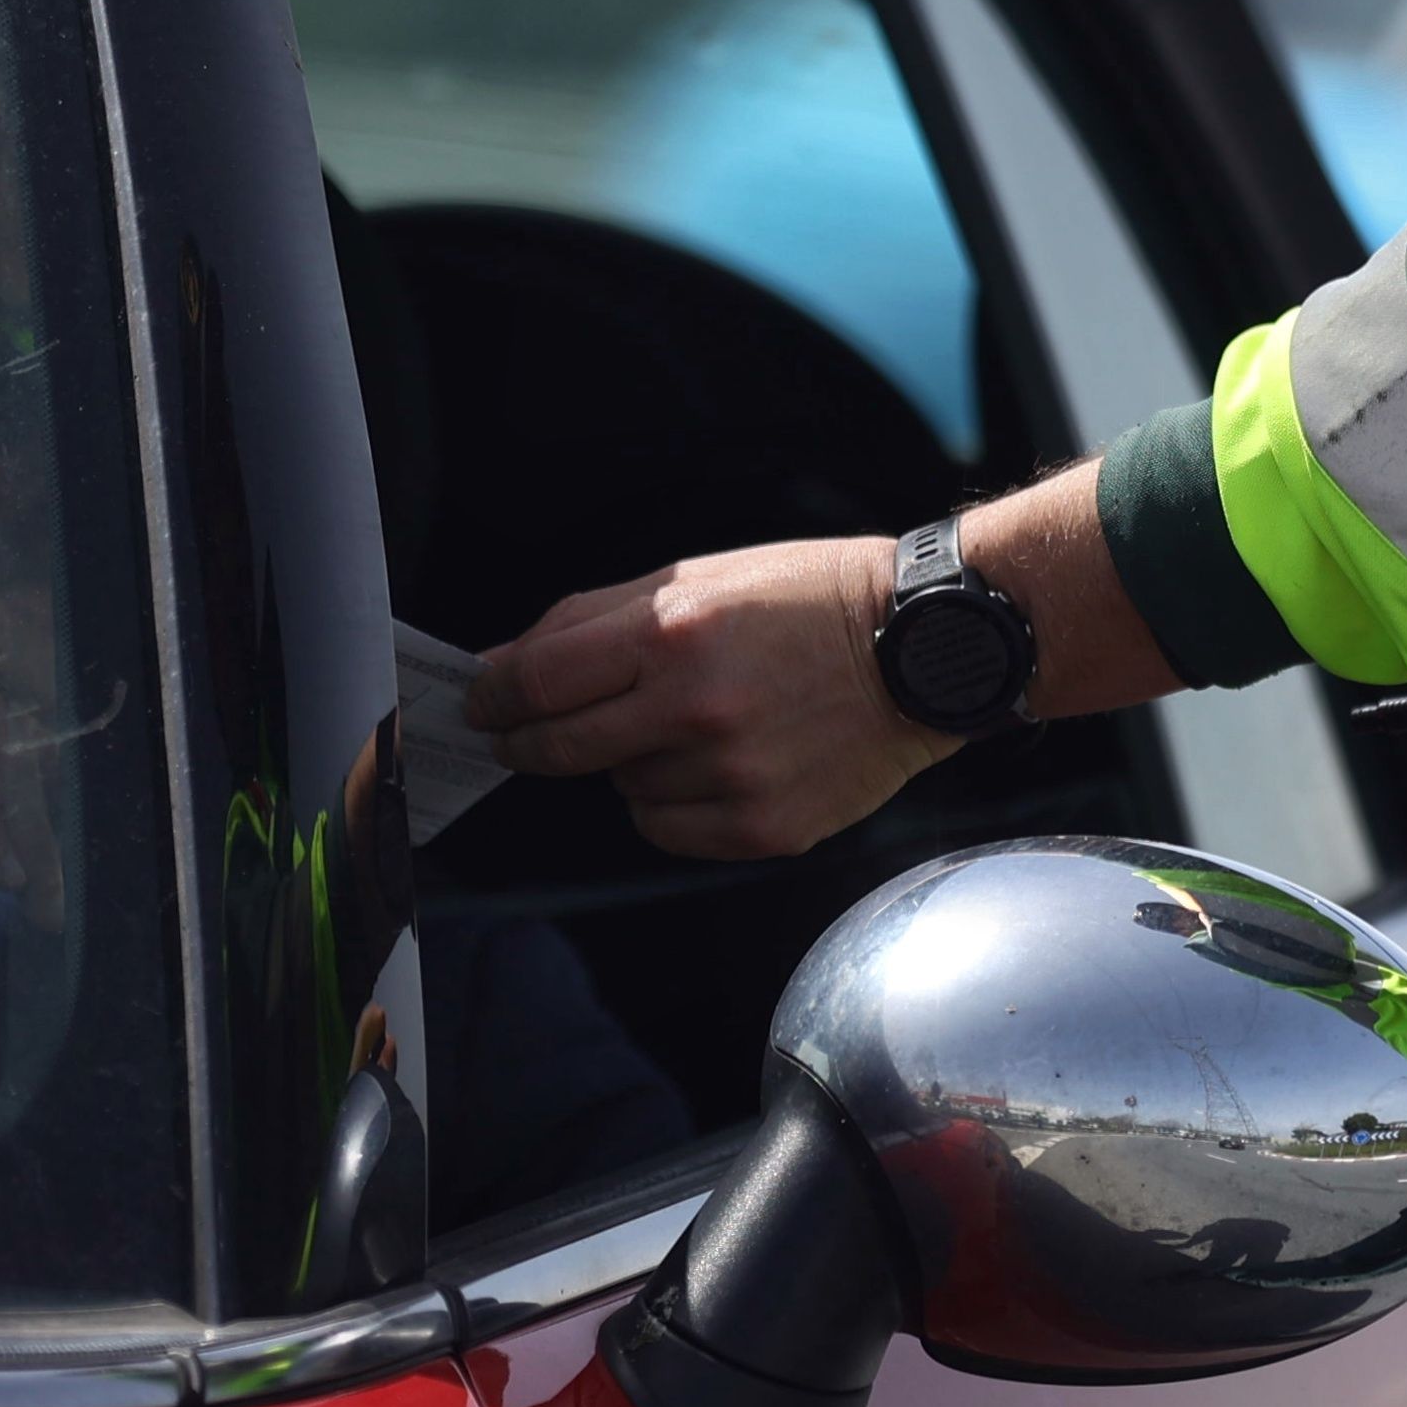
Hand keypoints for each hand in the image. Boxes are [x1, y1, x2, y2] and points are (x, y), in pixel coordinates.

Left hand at [465, 533, 950, 861]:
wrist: (925, 653)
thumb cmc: (810, 602)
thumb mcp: (701, 578)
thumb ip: (591, 621)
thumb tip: (500, 667)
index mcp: (673, 632)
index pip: (535, 680)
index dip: (492, 695)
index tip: (481, 701)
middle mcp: (695, 709)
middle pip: (556, 748)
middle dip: (527, 740)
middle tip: (525, 732)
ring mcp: (729, 776)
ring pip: (618, 788)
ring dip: (628, 761)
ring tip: (692, 724)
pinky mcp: (761, 827)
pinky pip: (666, 828)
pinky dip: (672, 801)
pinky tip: (717, 763)